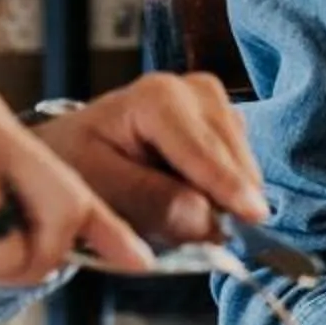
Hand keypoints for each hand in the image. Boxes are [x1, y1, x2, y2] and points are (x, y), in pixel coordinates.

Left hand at [31, 71, 270, 247]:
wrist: (71, 150)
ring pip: (241, 161)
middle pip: (231, 155)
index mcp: (158, 98)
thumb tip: (207, 220)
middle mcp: (192, 89)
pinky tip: (194, 197)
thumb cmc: (77, 165)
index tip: (254, 216)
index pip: (203, 150)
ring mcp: (211, 102)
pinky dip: (224, 188)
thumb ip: (152, 202)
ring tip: (181, 212)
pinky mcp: (220, 120)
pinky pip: (239, 163)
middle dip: (225, 197)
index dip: (228, 185)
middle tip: (198, 235)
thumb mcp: (100, 187)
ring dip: (224, 195)